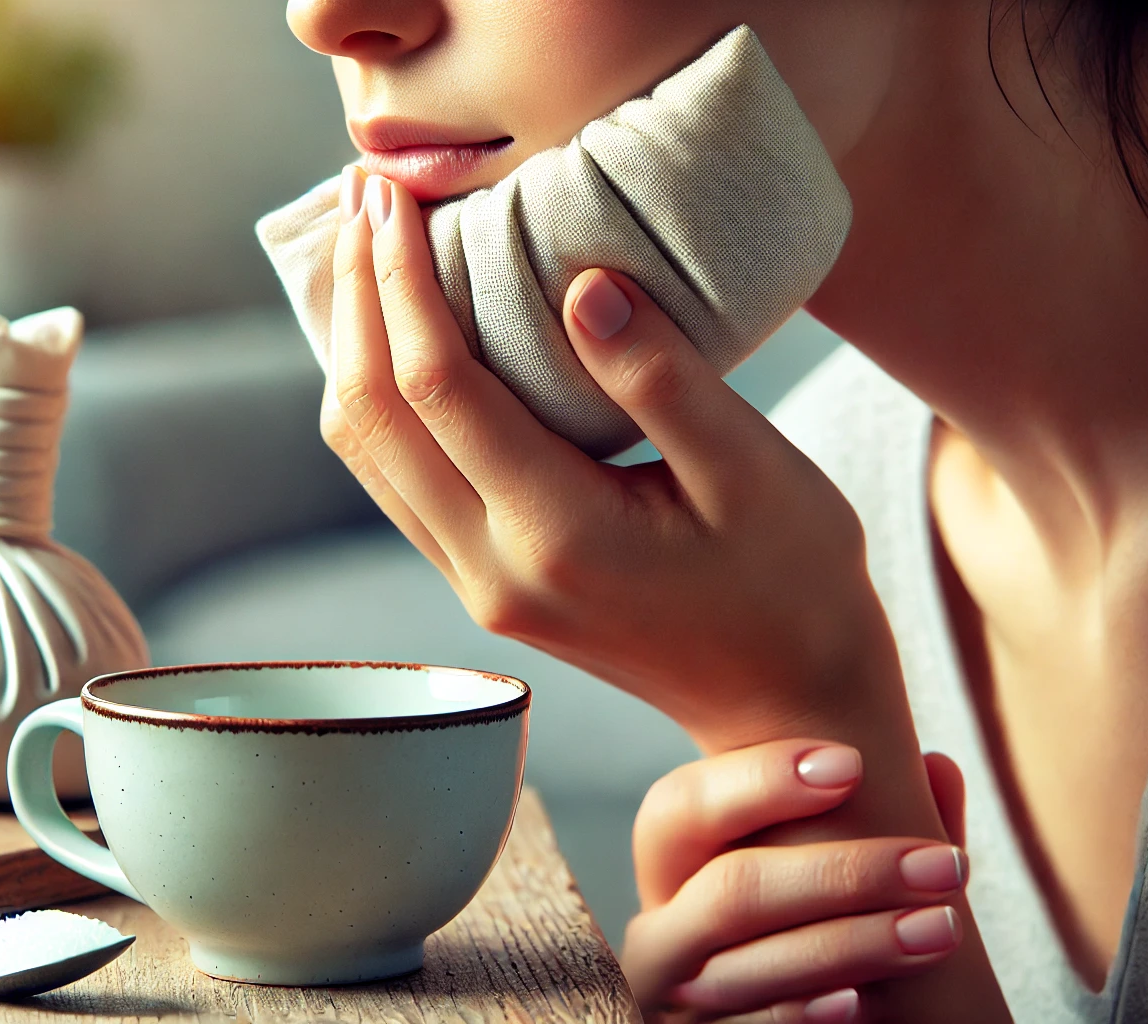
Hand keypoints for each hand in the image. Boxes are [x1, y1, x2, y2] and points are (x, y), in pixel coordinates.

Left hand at [328, 166, 1013, 1018]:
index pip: (436, 386)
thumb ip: (663, 379)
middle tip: (364, 194)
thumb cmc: (794, 585)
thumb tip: (582, 284)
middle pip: (371, 416)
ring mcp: (478, 586)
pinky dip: (380, 397)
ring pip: (366, 452)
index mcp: (555, 534)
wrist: (786, 707)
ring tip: (367, 247)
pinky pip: (396, 478)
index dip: (402, 280)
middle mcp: (492, 569)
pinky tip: (397, 335)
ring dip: (353, 345)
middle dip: (357, 296)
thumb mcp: (756, 473)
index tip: (393, 193)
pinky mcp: (484, 585)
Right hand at [625, 741, 970, 1022]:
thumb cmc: (812, 943)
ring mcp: (675, 1003)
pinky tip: (863, 999)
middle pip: (730, 890)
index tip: (852, 764)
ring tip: (942, 929)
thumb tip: (938, 767)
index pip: (682, 806)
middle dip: (844, 874)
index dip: (758, 779)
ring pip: (749, 968)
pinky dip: (804, 1013)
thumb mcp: (827, 887)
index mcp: (670, 872)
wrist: (814, 1019)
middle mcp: (660, 935)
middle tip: (943, 865)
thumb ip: (873, 832)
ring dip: (855, 946)